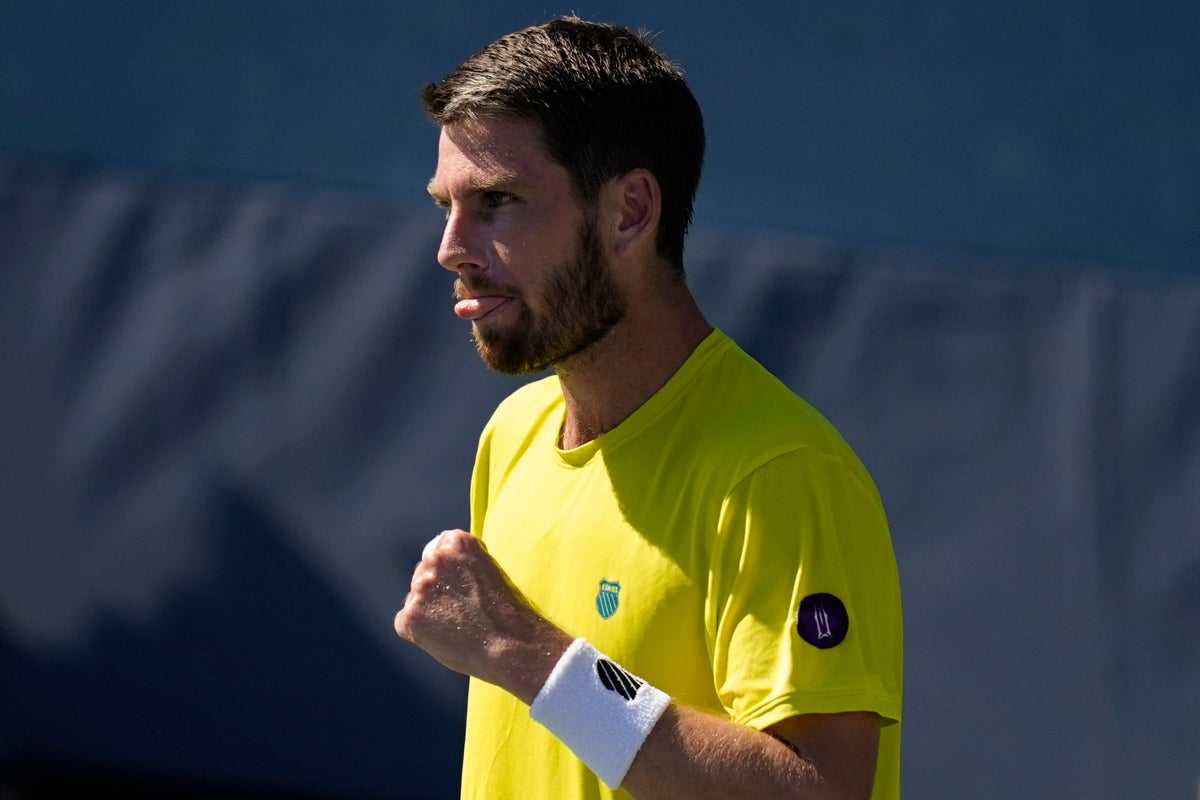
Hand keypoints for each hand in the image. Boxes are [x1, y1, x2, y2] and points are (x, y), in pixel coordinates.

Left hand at [393, 529, 571, 703]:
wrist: (510, 643)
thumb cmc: (506, 613)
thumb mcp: (487, 571)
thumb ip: (460, 566)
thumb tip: (438, 578)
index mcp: (456, 541)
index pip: (438, 551)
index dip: (449, 574)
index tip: (463, 589)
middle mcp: (434, 558)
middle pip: (423, 575)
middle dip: (435, 593)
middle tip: (462, 614)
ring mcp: (420, 586)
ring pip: (415, 600)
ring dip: (428, 613)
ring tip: (458, 628)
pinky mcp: (410, 614)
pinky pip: (406, 624)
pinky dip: (420, 634)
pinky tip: (445, 638)